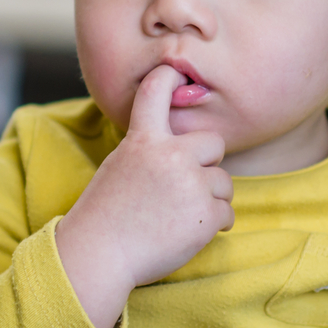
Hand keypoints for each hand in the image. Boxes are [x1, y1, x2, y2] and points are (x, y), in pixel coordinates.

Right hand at [56, 64, 234, 327]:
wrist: (100, 255)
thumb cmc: (104, 214)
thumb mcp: (120, 165)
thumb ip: (149, 148)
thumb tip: (181, 143)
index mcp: (143, 139)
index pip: (157, 91)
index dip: (170, 77)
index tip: (178, 72)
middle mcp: (171, 155)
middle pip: (214, 143)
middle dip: (204, 164)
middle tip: (182, 187)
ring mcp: (191, 184)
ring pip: (224, 182)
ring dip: (209, 198)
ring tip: (178, 215)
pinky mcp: (207, 214)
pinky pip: (227, 213)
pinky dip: (213, 224)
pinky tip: (186, 231)